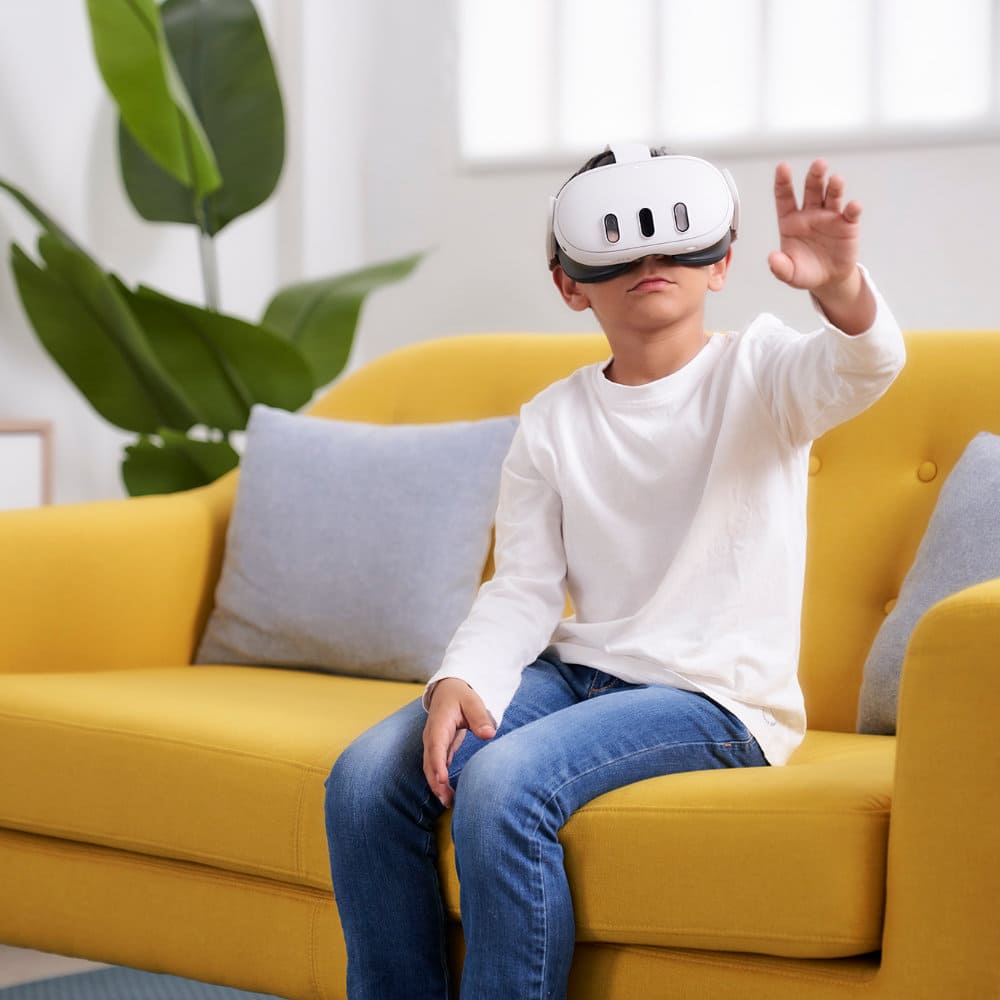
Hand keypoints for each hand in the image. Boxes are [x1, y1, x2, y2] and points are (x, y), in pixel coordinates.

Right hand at [422, 678, 495, 807]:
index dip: (437, 764)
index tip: (442, 780)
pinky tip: (449, 794)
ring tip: (449, 803)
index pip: (436, 746)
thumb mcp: (472, 700)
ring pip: (430, 768)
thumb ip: (480, 716)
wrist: (447, 690)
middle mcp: (431, 736)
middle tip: (447, 801)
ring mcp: (433, 743)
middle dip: (436, 782)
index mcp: (439, 723)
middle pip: (429, 762)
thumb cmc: (460, 695)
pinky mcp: (438, 749)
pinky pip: (436, 767)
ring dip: (437, 786)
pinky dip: (440, 781)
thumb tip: (489, 734)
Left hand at [768, 159, 861, 296]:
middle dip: (815, 175)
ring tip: (835, 180)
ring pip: (832, 195)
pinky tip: (853, 206)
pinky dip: (853, 208)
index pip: (784, 196)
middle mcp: (810, 213)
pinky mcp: (847, 224)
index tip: (783, 167)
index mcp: (790, 220)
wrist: (828, 279)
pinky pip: (850, 213)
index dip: (783, 181)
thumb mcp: (789, 273)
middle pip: (812, 189)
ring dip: (834, 186)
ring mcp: (829, 216)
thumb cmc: (805, 271)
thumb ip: (780, 267)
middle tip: (818, 164)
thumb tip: (772, 258)